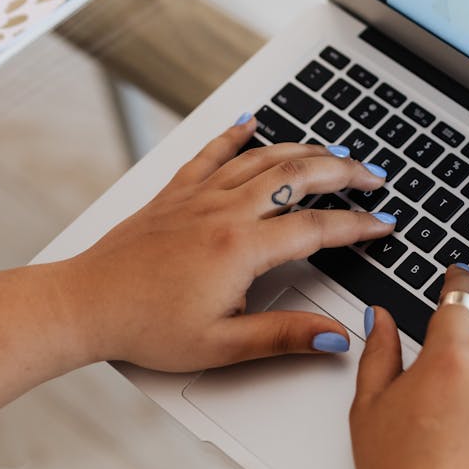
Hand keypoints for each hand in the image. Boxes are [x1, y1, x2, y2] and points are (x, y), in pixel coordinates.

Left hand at [0, 117, 397, 414]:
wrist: (85, 304)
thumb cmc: (145, 327)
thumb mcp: (222, 346)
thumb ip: (284, 337)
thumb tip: (335, 337)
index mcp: (241, 248)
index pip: (317, 227)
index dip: (358, 224)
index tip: (383, 224)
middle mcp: (224, 211)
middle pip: (299, 176)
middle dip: (344, 172)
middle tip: (374, 177)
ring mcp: (199, 196)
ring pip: (264, 157)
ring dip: (306, 150)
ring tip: (335, 152)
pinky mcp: (176, 193)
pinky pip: (213, 152)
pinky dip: (237, 134)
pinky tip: (252, 122)